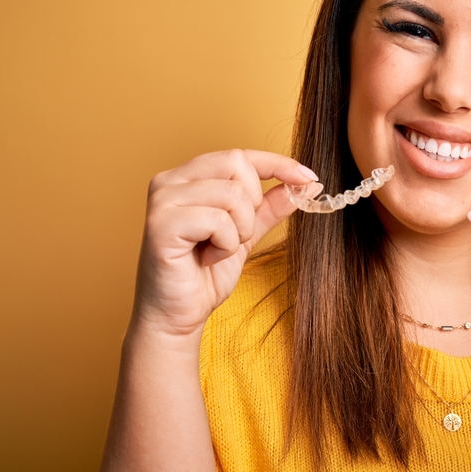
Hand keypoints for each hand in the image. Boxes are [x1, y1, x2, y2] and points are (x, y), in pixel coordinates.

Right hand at [133, 149, 320, 336]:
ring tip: (219, 249)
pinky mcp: (161, 225)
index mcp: (188, 176)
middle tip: (237, 235)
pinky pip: (217, 220)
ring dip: (239, 230)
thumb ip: (271, 206)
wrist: (177, 315)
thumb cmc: (204, 274)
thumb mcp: (247, 232)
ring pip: (232, 194)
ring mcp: (163, 200)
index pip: (240, 156)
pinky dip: (225, 245)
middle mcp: (170, 181)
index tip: (309, 178)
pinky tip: (207, 258)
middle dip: (253, 205)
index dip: (278, 164)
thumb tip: (308, 183)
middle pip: (236, 164)